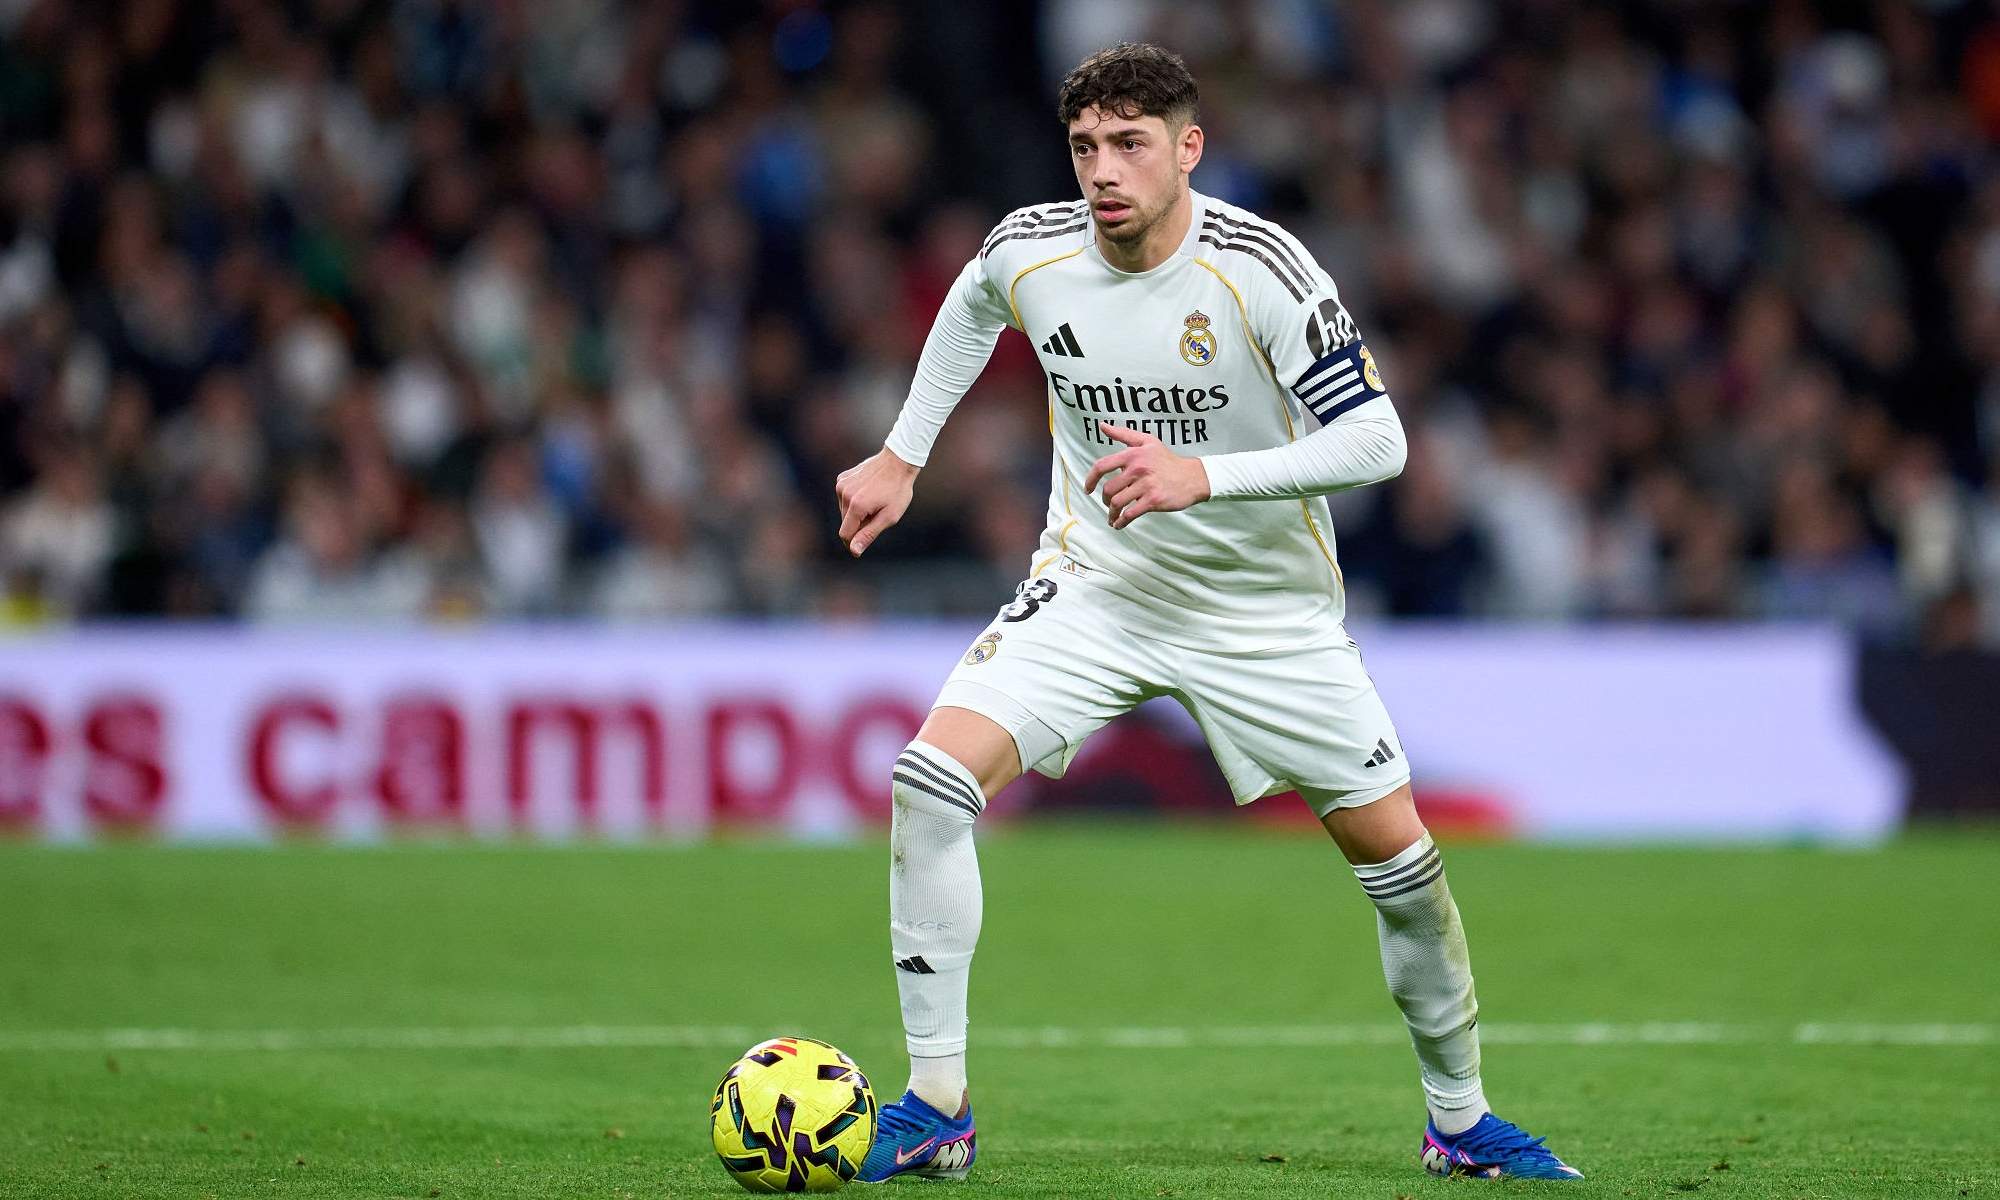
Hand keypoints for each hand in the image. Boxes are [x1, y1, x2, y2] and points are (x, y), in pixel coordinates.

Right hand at [835, 446, 918, 555]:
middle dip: (859, 524)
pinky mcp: (842, 478)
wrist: (898, 461)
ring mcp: (841, 485)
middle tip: (877, 514)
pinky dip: (853, 500)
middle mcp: (845, 494)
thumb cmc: (898, 490)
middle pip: (845, 523)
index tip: (865, 541)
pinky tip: (868, 492)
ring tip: (874, 501)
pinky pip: (844, 498)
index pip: (845, 535)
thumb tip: (853, 551)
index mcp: (856, 506)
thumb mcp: (889, 516)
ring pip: (844, 511)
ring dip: (856, 512)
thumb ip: (869, 534)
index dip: (854, 542)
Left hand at [1081, 422, 1211, 529]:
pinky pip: (1130, 514)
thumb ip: (1123, 434)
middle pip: (1108, 489)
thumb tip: (1102, 426)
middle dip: (1104, 500)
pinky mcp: (1153, 500)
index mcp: (1133, 454)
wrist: (1192, 477)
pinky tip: (1119, 524)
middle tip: (1108, 504)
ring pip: (1117, 503)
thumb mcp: (1147, 441)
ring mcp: (1145, 485)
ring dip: (1111, 513)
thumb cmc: (1167, 460)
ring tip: (1113, 516)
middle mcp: (1137, 469)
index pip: (1102, 466)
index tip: (1088, 489)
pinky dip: (1121, 522)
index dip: (1090, 479)